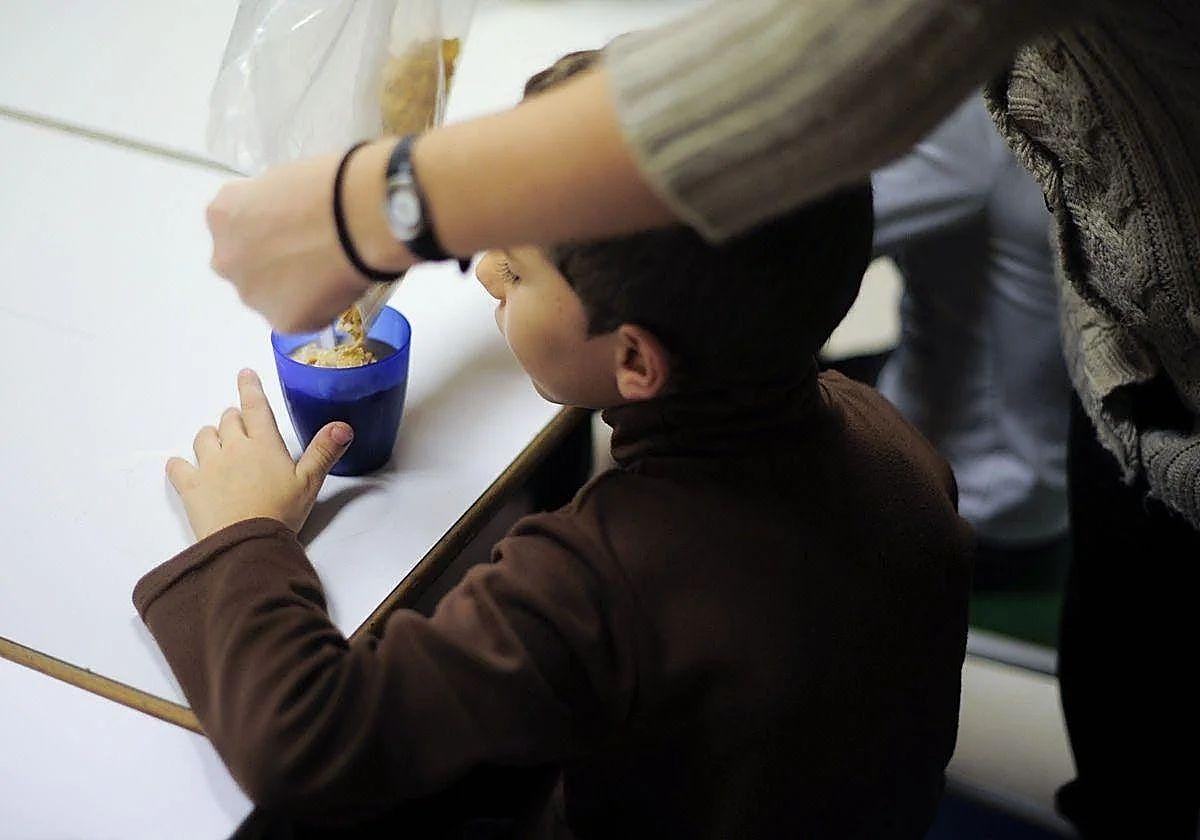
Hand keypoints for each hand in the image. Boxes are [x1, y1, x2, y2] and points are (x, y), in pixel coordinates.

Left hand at [167, 369, 353, 540]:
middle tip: (240, 424)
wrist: (246, 544)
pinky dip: (180, 465)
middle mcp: (234, 448)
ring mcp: (209, 466)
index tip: (245, 374)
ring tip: (217, 443)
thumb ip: (324, 451)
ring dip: (211, 436)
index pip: (255, 406)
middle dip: (234, 418)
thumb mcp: (310, 483)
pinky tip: (183, 467)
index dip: (250, 387)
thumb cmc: (280, 513)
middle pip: (228, 420)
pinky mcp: (190, 487)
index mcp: (264, 445)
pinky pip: (178, 467)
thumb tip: (343, 426)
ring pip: (204, 437)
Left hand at [206, 141, 412, 332]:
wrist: (359, 218)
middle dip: (273, 264)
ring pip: (271, 297)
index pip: (239, 230)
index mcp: (222, 216)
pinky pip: (300, 317)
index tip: (295, 230)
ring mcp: (253, 295)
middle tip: (311, 254)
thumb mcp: (282, 183)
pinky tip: (338, 288)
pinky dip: (317, 308)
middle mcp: (226, 259)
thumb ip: (269, 209)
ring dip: (292, 290)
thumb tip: (285, 226)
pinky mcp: (284, 321)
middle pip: (248, 267)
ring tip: (329, 272)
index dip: (270, 230)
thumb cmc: (329, 186)